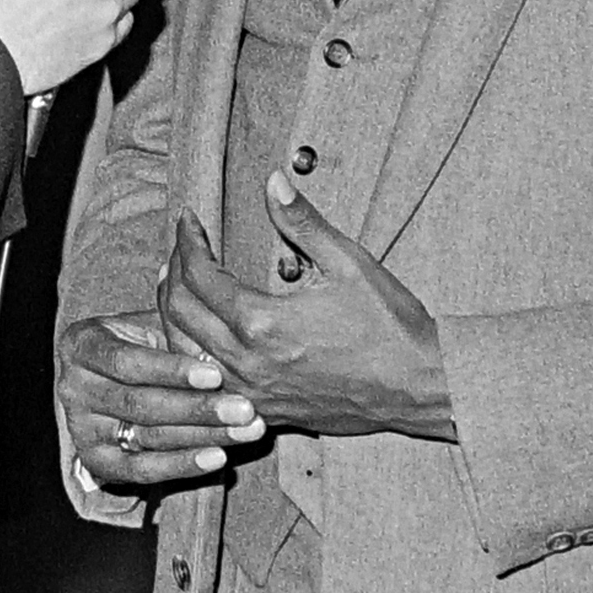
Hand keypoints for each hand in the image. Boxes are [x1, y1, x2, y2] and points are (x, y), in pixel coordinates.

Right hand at [59, 274, 254, 523]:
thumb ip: (174, 314)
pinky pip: (141, 470)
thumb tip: (207, 267)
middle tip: (245, 408)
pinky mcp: (96, 461)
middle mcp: (72, 387)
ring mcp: (81, 427)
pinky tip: (218, 458)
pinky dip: (182, 466)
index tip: (215, 374)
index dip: (171, 370)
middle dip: (198, 408)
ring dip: (202, 436)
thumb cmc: (148, 347)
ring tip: (246, 430)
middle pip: (140, 403)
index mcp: (80, 344)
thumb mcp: (151, 326)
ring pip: (147, 436)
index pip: (126, 362)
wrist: (119, 386)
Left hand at [165, 181, 454, 442]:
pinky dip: (187, 358)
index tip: (189, 219)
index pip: (198, 275)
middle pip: (179, 313)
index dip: (187, 241)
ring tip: (177, 286)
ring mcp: (251, 393)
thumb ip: (302, 222)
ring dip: (172, 316)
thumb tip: (273, 180)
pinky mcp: (263, 412)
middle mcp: (246, 362)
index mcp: (261, 323)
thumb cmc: (390, 326)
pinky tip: (194, 340)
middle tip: (181, 247)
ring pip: (182, 354)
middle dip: (173, 273)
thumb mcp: (349, 263)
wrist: (420, 387)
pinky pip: (205, 387)